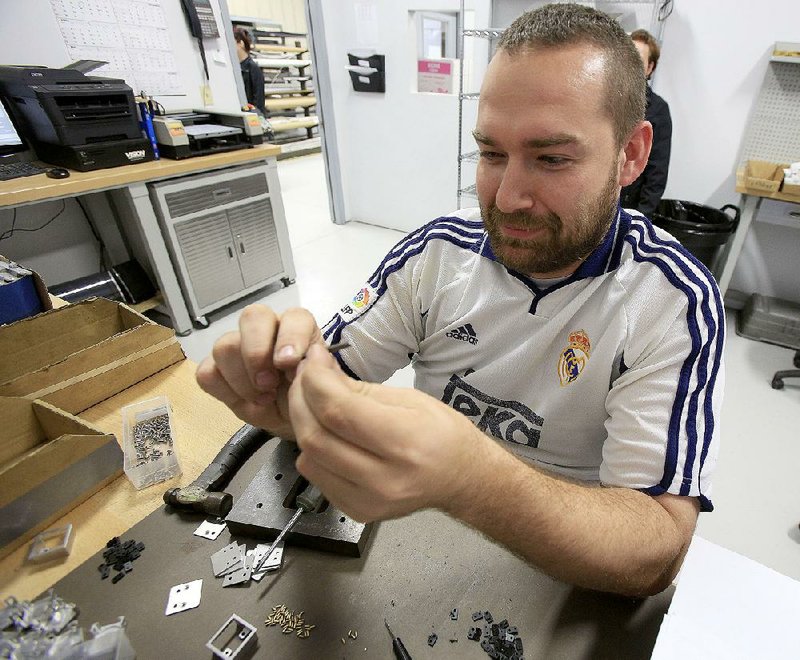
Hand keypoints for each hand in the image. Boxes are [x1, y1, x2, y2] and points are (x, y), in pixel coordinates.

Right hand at [196, 304, 323, 436]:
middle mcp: (266, 329)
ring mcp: (237, 346)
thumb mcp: (321, 385)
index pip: (294, 317)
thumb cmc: (308, 394)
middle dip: (258, 352)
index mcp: (298, 327)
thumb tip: (304, 361)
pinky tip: (245, 401)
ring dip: (243, 378)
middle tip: (269, 383)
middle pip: (252, 317)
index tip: (289, 364)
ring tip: (263, 398)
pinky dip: (225, 390)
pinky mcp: (216, 369)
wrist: (295, 418)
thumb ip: (316, 369)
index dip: (290, 337)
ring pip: (225, 346)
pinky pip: (207, 372)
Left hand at [287, 344, 486, 521]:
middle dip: (301, 399)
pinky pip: (317, 475)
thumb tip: (319, 370)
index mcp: (404, 443)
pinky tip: (322, 430)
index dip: (315, 382)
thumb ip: (359, 390)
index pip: (339, 411)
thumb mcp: (409, 400)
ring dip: (301, 423)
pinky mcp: (356, 511)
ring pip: (309, 458)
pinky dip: (311, 448)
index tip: (311, 359)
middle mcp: (383, 478)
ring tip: (309, 400)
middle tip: (304, 376)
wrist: (462, 479)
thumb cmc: (444, 434)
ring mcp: (368, 500)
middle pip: (317, 436)